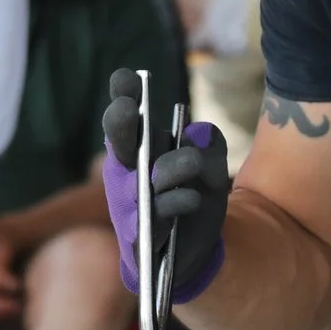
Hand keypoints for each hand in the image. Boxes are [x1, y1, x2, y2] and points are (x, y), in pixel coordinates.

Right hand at [103, 67, 228, 301]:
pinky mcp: (139, 233)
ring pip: (142, 180)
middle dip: (120, 124)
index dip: (123, 95)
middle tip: (130, 108)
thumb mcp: (212, 166)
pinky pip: (154, 214)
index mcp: (138, 147)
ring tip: (191, 162)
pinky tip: (191, 199)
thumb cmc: (194, 196)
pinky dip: (174, 204)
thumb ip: (209, 145)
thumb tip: (198, 135)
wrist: (194, 251)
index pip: (126, 115)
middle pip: (118, 142)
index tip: (126, 78)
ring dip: (168, 169)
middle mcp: (125, 171)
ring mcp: (128, 203)